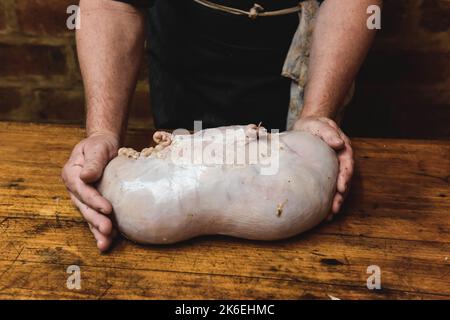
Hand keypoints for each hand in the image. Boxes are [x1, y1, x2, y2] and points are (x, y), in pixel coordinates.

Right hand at [61, 132, 118, 250]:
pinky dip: (101, 229)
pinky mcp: (92, 203)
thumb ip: (93, 162)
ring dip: (97, 231)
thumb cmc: (100, 145)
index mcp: (71, 174)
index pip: (83, 190)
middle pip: (84, 207)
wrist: (104, 147)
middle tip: (107, 231)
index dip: (94, 200)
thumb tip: (86, 176)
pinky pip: (96, 217)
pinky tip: (110, 240)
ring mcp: (82, 198)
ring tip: (105, 244)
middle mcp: (74, 189)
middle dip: (96, 221)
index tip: (108, 209)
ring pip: (89, 216)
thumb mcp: (97, 147)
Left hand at [293, 116, 353, 218]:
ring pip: (338, 188)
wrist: (307, 129)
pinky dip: (326, 201)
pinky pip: (327, 190)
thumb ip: (328, 132)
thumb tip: (339, 143)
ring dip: (335, 202)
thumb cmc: (313, 126)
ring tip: (329, 216)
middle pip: (344, 180)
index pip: (346, 164)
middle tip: (335, 208)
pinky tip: (322, 214)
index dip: (345, 176)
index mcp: (342, 149)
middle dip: (341, 196)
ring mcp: (333, 170)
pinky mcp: (324, 177)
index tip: (341, 187)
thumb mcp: (318, 124)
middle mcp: (341, 162)